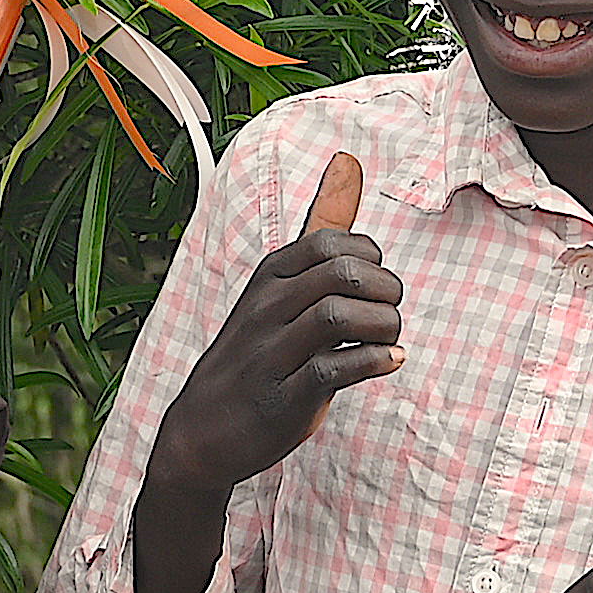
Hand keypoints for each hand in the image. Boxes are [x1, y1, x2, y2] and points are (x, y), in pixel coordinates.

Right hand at [144, 149, 387, 505]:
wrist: (203, 430)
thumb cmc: (255, 353)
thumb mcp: (278, 285)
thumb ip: (318, 231)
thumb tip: (348, 162)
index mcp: (269, 276)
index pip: (334, 242)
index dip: (373, 259)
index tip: (375, 286)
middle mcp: (266, 308)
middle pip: (343, 274)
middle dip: (387, 291)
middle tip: (389, 312)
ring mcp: (272, 353)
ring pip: (340, 316)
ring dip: (384, 326)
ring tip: (389, 339)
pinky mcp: (283, 397)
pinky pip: (335, 369)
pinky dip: (375, 362)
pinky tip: (388, 362)